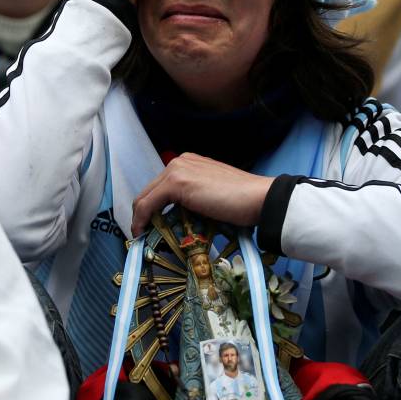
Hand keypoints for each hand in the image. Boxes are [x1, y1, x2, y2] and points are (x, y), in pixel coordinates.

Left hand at [130, 153, 275, 236]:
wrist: (258, 199)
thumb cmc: (242, 202)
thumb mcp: (210, 197)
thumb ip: (192, 199)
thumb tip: (176, 218)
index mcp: (189, 163)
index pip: (160, 187)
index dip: (151, 208)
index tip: (150, 226)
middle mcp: (180, 162)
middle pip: (149, 191)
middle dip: (143, 214)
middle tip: (144, 235)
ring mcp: (177, 170)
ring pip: (145, 198)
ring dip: (141, 219)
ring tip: (144, 237)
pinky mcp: (176, 182)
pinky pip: (147, 204)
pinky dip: (141, 220)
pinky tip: (143, 233)